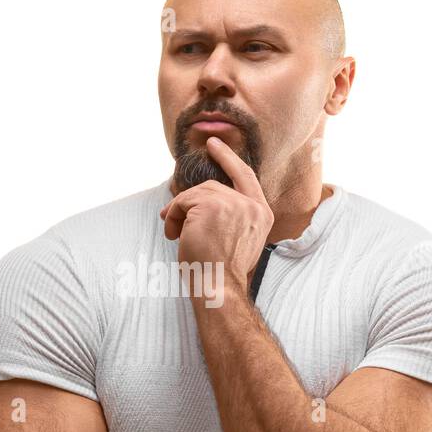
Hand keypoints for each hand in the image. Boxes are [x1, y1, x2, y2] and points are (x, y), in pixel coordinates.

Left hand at [159, 136, 273, 289]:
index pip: (246, 176)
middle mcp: (251, 205)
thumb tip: (200, 203)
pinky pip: (183, 201)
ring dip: (179, 213)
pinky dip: (172, 216)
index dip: (228, 158)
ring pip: (196, 194)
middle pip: (212, 187)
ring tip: (173, 233)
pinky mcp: (210, 206)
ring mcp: (232, 203)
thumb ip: (232, 216)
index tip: (213, 144)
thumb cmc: (224, 272)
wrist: (219, 287)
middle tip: (170, 215)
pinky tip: (172, 234)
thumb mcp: (239, 239)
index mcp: (262, 213)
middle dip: (188, 201)